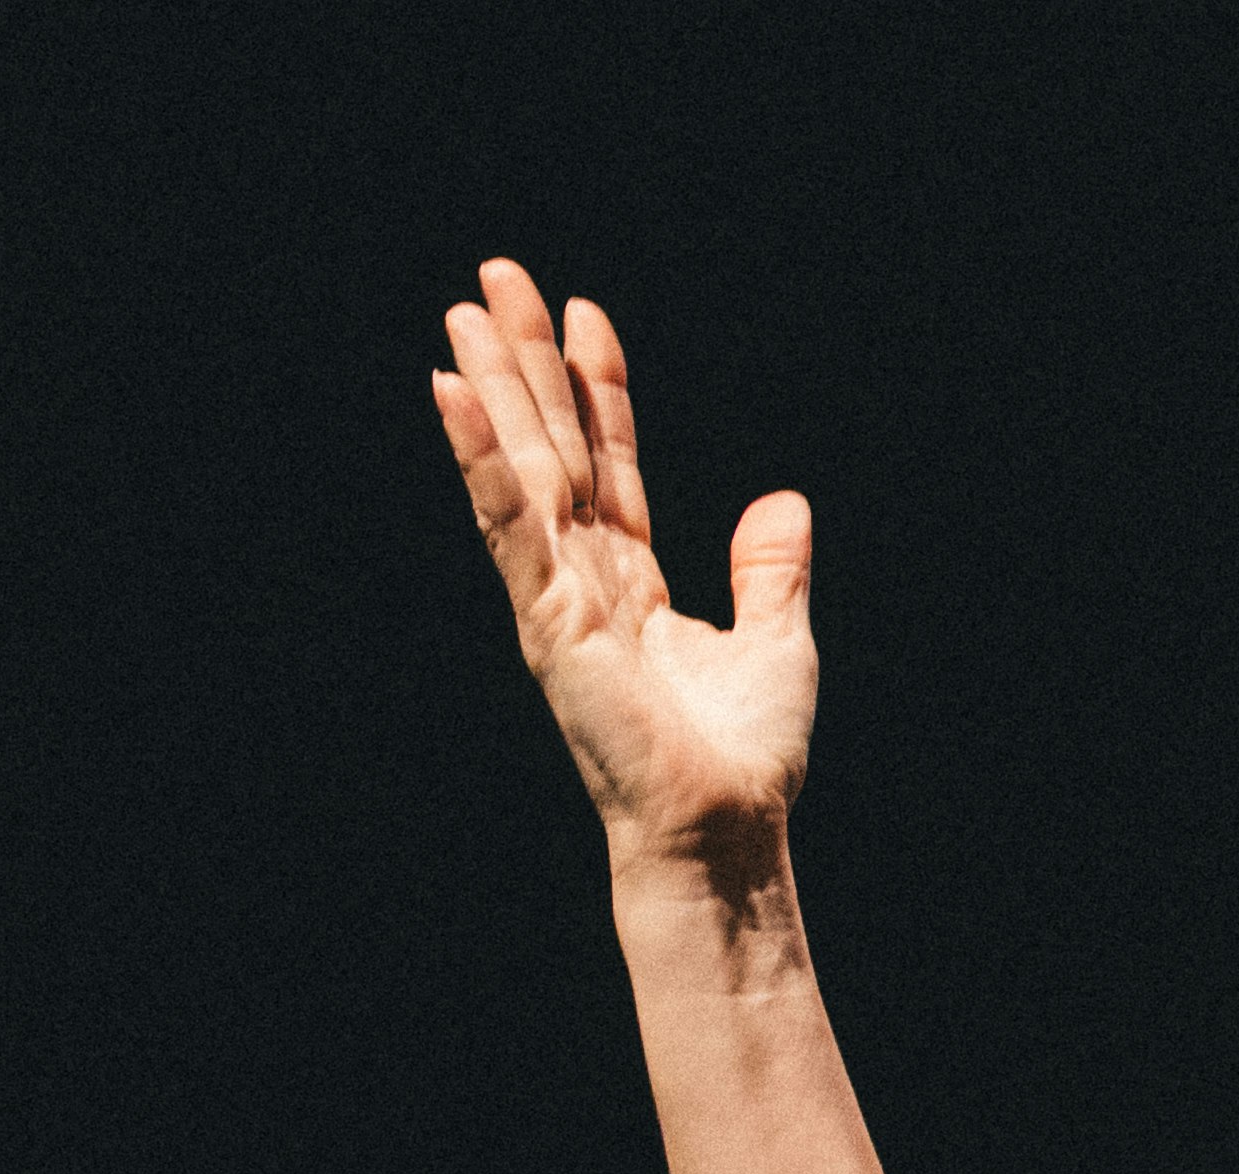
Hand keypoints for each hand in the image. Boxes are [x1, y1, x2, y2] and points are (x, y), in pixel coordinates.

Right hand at [431, 258, 817, 873]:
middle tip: (496, 276)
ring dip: (492, 387)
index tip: (584, 312)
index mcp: (633, 579)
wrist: (723, 831)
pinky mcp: (548, 620)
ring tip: (464, 311)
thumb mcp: (778, 640)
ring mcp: (560, 596)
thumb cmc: (742, 758)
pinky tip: (453, 395)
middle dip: (526, 361)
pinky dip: (482, 458)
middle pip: (553, 444)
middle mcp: (586, 577)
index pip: (610, 458)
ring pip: (522, 467)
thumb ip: (770, 567)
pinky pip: (509, 522)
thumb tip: (785, 501)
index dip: (598, 387)